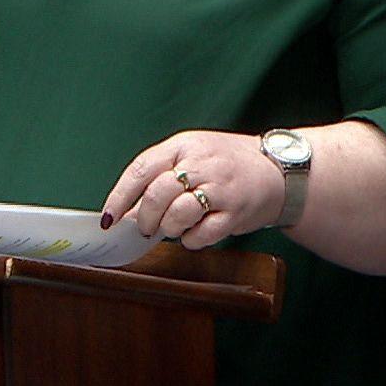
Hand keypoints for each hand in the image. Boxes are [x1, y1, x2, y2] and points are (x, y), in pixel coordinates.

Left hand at [100, 130, 284, 249]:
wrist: (277, 171)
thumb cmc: (226, 165)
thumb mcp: (192, 156)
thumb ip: (160, 177)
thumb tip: (126, 212)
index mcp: (184, 146)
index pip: (142, 168)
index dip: (120, 195)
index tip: (109, 218)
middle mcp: (201, 164)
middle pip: (157, 194)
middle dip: (146, 218)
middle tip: (147, 227)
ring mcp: (220, 189)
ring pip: (177, 215)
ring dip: (168, 228)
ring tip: (174, 227)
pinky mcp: (235, 213)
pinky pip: (201, 235)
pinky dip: (191, 240)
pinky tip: (195, 232)